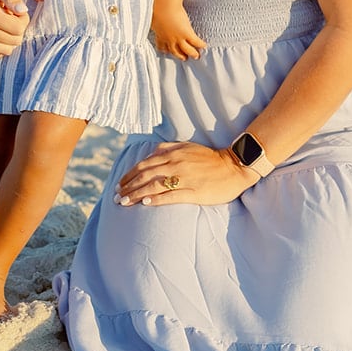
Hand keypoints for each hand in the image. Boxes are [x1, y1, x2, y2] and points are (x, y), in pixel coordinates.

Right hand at [0, 0, 29, 57]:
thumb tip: (23, 11)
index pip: (18, 29)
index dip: (24, 20)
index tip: (19, 11)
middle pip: (13, 41)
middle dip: (19, 29)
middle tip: (14, 17)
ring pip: (6, 51)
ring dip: (10, 39)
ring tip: (6, 24)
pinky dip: (0, 45)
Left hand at [115, 141, 256, 206]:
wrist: (235, 166)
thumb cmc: (210, 159)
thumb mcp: (188, 147)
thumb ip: (168, 149)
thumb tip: (151, 154)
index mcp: (174, 153)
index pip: (144, 164)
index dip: (129, 175)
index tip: (120, 184)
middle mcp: (177, 164)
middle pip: (145, 175)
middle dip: (128, 186)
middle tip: (117, 196)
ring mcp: (185, 178)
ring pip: (154, 185)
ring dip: (137, 194)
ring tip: (124, 202)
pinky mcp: (194, 192)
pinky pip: (171, 195)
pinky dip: (156, 198)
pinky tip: (145, 203)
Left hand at [150, 1, 206, 60]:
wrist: (163, 6)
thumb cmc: (156, 8)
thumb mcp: (152, 17)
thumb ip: (153, 20)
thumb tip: (151, 15)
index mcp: (160, 35)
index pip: (162, 46)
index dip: (165, 50)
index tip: (167, 52)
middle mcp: (169, 39)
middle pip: (175, 51)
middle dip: (180, 55)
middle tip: (184, 58)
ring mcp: (178, 38)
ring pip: (186, 49)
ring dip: (192, 53)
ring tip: (196, 56)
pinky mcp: (187, 33)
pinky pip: (195, 41)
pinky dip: (200, 44)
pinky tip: (204, 46)